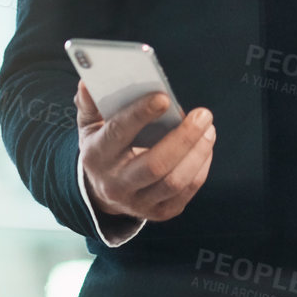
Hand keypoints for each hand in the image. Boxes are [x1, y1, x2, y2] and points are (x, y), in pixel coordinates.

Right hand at [74, 81, 215, 222]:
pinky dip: (200, 168)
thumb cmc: (103, 147)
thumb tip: (87, 83)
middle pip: (155, 164)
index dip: (140, 115)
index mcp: (97, 156)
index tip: (164, 97)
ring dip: (197, 153)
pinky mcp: (158, 212)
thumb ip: (90, 105)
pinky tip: (206, 146)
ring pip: (174, 181)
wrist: (102, 192)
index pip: (118, 134)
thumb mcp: (90, 126)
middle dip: (184, 138)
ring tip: (209, 128)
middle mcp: (115, 184)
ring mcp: (138, 203)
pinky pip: (185, 192)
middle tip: (203, 114)